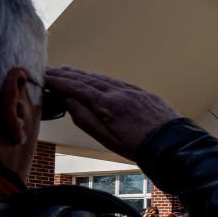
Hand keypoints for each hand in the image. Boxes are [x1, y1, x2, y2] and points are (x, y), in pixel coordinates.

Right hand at [45, 66, 178, 160]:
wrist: (174, 144)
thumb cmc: (139, 146)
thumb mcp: (107, 139)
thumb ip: (85, 119)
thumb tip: (68, 101)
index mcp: (108, 104)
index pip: (77, 88)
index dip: (58, 82)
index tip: (44, 77)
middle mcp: (119, 92)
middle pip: (87, 79)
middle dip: (67, 74)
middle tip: (50, 70)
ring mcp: (132, 90)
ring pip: (102, 78)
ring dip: (82, 74)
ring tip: (67, 71)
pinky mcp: (142, 93)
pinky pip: (116, 81)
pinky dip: (101, 78)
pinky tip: (95, 78)